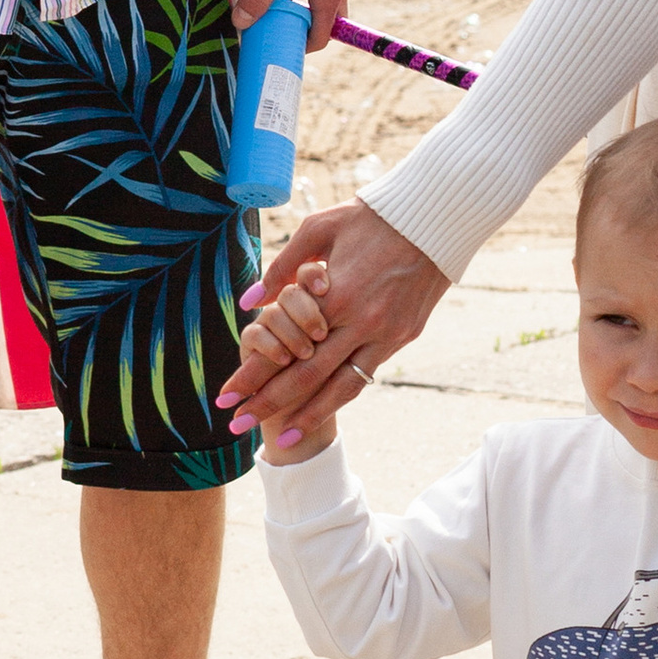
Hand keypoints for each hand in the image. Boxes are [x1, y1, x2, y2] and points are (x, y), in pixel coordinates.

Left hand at [218, 199, 450, 439]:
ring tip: (283, 440)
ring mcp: (384, 334)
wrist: (432, 218)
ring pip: (340, 387)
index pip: (283, 347)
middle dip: (268, 404)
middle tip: (237, 425)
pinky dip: (341, 397)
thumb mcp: (318, 229)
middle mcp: (358, 322)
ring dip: (308, 415)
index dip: (251, 375)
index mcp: (333, 295)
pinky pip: (366, 375)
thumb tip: (249, 301)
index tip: (225, 396)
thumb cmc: (369, 218)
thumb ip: (281, 268)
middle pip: (305, 376)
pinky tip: (322, 410)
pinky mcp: (402, 337)